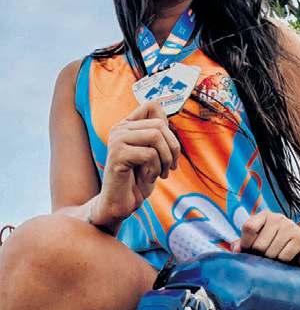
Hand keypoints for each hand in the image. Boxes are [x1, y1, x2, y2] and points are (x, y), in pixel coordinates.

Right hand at [91, 101, 180, 229]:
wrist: (120, 203)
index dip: (168, 126)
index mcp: (127, 125)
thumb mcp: (153, 154)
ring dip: (165, 159)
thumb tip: (166, 110)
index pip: (153, 106)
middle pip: (160, 124)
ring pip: (156, 137)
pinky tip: (148, 178)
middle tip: (170, 167)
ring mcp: (117, 140)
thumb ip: (157, 134)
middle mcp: (119, 129)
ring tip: (160, 174)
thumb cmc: (137, 180)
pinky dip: (155, 169)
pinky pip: (149, 154)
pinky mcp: (117, 155)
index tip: (171, 149)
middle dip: (172, 148)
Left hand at [232, 210, 299, 264]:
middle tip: (264, 256)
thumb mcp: (256, 240)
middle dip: (259, 256)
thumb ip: (243, 244)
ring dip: (271, 261)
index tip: (248, 251)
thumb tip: (236, 249)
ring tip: (275, 257)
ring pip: (271, 253)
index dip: (245, 243)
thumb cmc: (272, 243)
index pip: (249, 227)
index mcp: (264, 215)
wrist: (299, 245)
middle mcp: (278, 218)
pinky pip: (283, 257)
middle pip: (259, 245)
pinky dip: (281, 262)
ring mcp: (290, 227)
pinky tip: (284, 258)